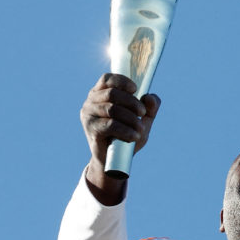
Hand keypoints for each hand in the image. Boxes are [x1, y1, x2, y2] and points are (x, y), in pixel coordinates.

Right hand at [80, 73, 160, 204]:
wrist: (113, 161)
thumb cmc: (126, 134)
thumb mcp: (142, 119)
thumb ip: (150, 107)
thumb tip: (150, 98)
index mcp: (101, 93)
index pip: (107, 79)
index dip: (122, 81)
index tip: (135, 89)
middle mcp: (91, 101)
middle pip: (112, 93)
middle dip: (132, 102)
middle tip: (143, 113)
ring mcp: (88, 114)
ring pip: (112, 109)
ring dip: (130, 118)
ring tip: (140, 128)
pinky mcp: (90, 128)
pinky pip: (110, 125)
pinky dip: (125, 130)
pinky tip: (134, 136)